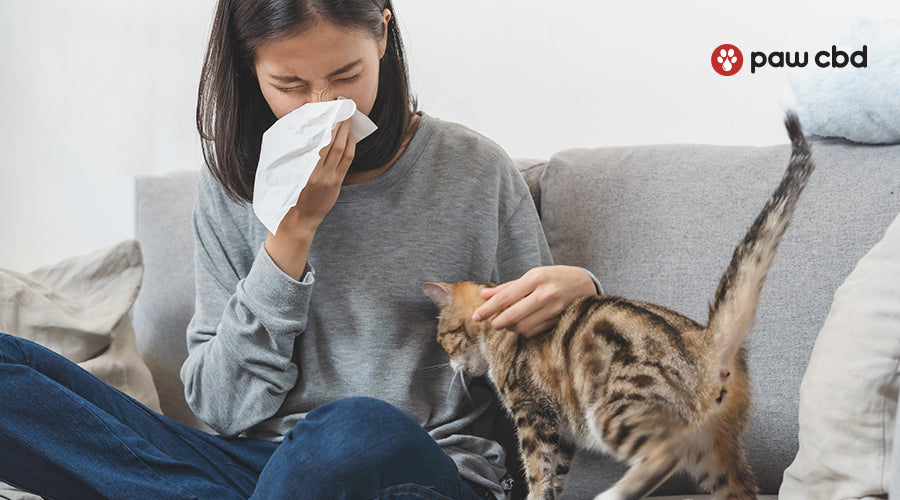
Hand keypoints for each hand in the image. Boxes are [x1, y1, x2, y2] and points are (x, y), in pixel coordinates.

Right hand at [280, 119, 356, 232]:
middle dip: (339, 125)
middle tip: (342, 109)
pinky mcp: (337, 183)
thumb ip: (298, 156)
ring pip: (342, 150)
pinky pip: (347, 161)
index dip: (328, 126)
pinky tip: (350, 136)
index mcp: (305, 171)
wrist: (298, 220)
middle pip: (333, 144)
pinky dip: (350, 146)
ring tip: (348, 118)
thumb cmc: (288, 195)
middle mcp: (319, 174)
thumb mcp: (288, 174)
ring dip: (346, 133)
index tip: (329, 112)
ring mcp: (330, 179)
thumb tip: (305, 133)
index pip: (320, 143)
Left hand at [472, 266, 596, 337]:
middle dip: (497, 322)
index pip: (504, 297)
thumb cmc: (554, 277)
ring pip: (523, 327)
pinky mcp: (559, 321)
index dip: (487, 309)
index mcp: (535, 278)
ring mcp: (554, 309)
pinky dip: (523, 331)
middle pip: (512, 315)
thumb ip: (507, 287)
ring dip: (510, 328)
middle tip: (491, 324)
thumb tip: (483, 295)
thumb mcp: (531, 276)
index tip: (475, 316)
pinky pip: (534, 332)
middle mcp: (545, 293)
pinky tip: (521, 325)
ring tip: (507, 322)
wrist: (585, 283)